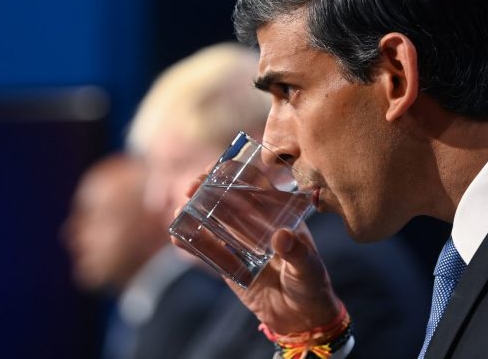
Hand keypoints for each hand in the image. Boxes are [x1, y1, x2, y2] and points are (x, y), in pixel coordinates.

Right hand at [173, 174, 341, 334]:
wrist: (300, 318)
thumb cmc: (311, 285)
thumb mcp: (308, 267)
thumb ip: (297, 253)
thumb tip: (282, 237)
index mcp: (278, 214)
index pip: (256, 185)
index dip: (236, 173)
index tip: (220, 168)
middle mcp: (256, 223)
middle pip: (228, 197)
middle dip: (208, 188)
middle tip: (193, 187)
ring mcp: (239, 242)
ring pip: (213, 220)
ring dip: (195, 211)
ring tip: (180, 209)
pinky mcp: (227, 263)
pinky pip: (207, 249)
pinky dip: (190, 241)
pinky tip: (176, 235)